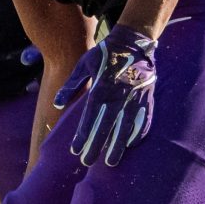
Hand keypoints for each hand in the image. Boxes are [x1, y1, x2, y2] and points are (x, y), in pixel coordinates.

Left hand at [69, 29, 158, 167]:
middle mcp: (118, 96)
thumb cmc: (105, 54)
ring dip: (118, 145)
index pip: (90, 118)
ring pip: (125, 127)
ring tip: (111, 161)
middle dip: (96, 146)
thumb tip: (57, 104)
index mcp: (101, 88)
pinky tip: (131, 144)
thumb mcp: (84, 64)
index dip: (83, 135)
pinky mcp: (146, 97)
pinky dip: (138, 132)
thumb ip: (71, 85)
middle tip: (88, 162)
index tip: (76, 150)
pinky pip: (143, 118)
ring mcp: (134, 98)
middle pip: (106, 127)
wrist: (133, 41)